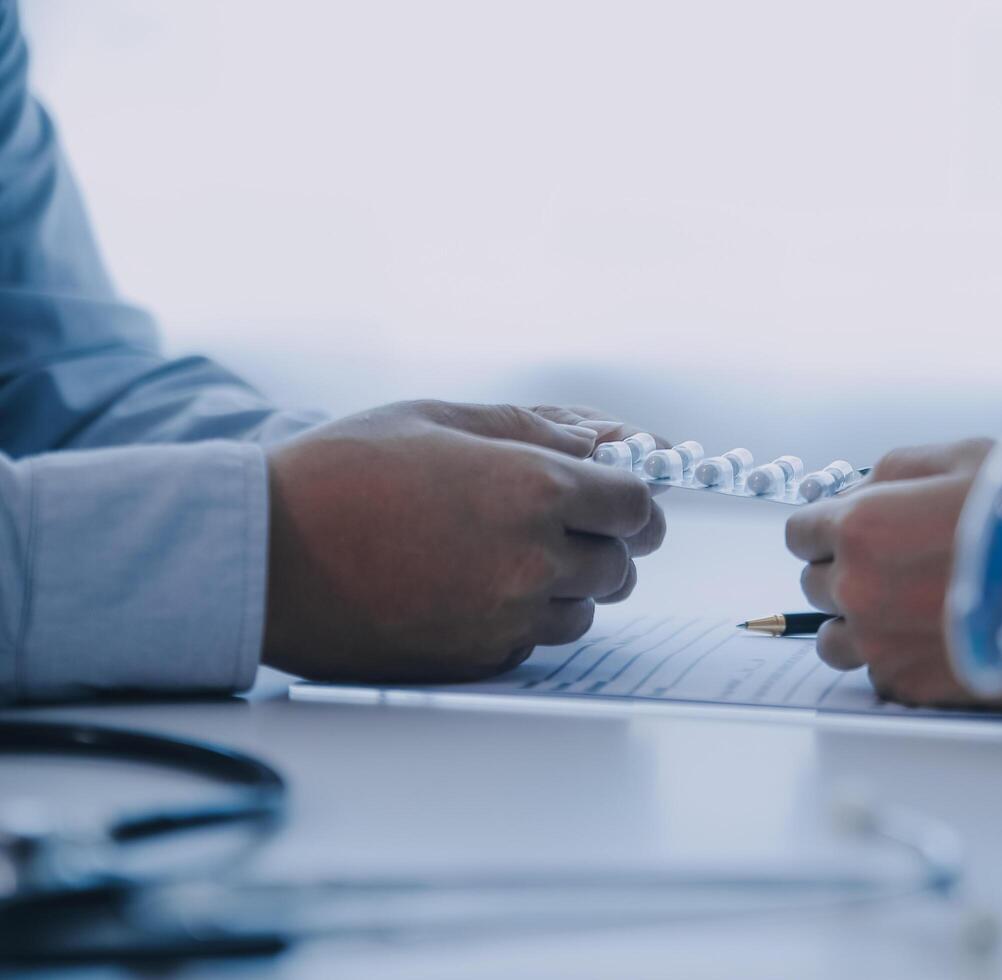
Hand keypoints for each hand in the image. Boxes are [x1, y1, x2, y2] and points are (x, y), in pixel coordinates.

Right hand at [262, 401, 664, 682]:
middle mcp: (533, 559)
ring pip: (582, 611)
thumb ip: (531, 430)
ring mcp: (506, 617)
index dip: (635, 504)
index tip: (623, 504)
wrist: (261, 552)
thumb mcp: (440, 420)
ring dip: (565, 586)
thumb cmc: (341, 472)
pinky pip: (530, 642)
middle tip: (565, 527)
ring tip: (504, 557)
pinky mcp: (475, 659)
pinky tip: (470, 590)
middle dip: (603, 543)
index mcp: (534, 489)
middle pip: (619, 565)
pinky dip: (520, 621)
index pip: (637, 507)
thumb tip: (593, 443)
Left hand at [785, 439, 1001, 708]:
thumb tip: (859, 490)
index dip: (829, 529)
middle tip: (905, 566)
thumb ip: (893, 471)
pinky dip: (899, 659)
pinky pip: (878, 674)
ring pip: (836, 639)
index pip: (801, 533)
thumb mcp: (964, 458)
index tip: (851, 533)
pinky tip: (944, 637)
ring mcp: (882, 645)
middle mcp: (859, 590)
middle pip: (817, 583)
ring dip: (863, 623)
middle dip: (850, 572)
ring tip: (918, 608)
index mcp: (862, 527)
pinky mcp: (911, 688)